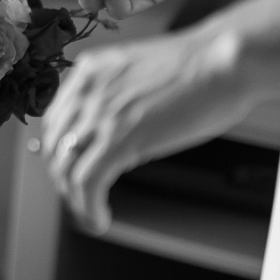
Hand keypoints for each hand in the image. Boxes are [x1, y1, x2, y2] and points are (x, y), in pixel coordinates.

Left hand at [40, 29, 260, 232]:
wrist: (225, 61)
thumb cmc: (200, 67)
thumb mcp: (140, 74)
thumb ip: (119, 97)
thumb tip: (115, 133)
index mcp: (89, 71)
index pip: (54, 121)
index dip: (59, 153)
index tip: (72, 172)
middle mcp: (86, 91)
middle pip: (54, 147)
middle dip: (65, 179)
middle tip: (83, 198)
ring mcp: (101, 114)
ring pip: (66, 169)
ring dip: (75, 200)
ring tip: (92, 215)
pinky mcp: (120, 139)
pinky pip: (87, 182)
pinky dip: (88, 207)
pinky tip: (101, 218)